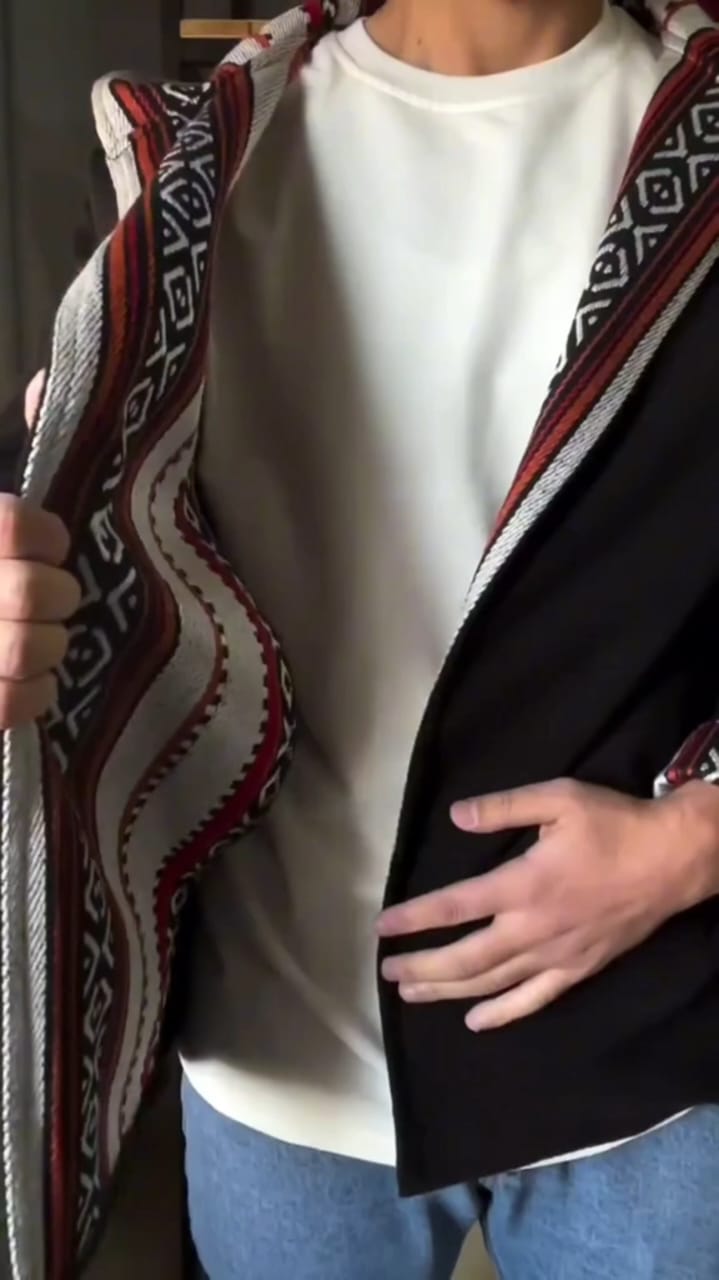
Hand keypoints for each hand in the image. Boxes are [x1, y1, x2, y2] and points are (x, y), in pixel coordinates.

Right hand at [0, 373, 79, 726]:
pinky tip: (35, 680)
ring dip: (52, 645)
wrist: (7, 601)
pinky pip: (10, 705)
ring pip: (26, 649)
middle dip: (59, 595)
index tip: (53, 541)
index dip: (46, 536)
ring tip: (47, 638)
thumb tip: (45, 383)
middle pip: (29, 593)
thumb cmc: (1, 558)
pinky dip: (36, 694)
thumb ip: (26, 442)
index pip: (13, 526)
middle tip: (59, 596)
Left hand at [378, 779, 718, 1031]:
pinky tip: (476, 1021)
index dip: (415, 919)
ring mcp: (557, 954)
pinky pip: (534, 999)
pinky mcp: (579, 969)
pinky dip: (502, 1013)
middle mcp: (534, 928)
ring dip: (448, 990)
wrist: (673, 859)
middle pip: (466, 958)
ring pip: (492, 983)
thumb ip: (503, 807)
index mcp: (524, 884)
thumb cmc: (613, 824)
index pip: (455, 906)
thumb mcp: (558, 798)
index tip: (383, 928)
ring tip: (413, 994)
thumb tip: (456, 816)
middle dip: (422, 967)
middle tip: (388, 972)